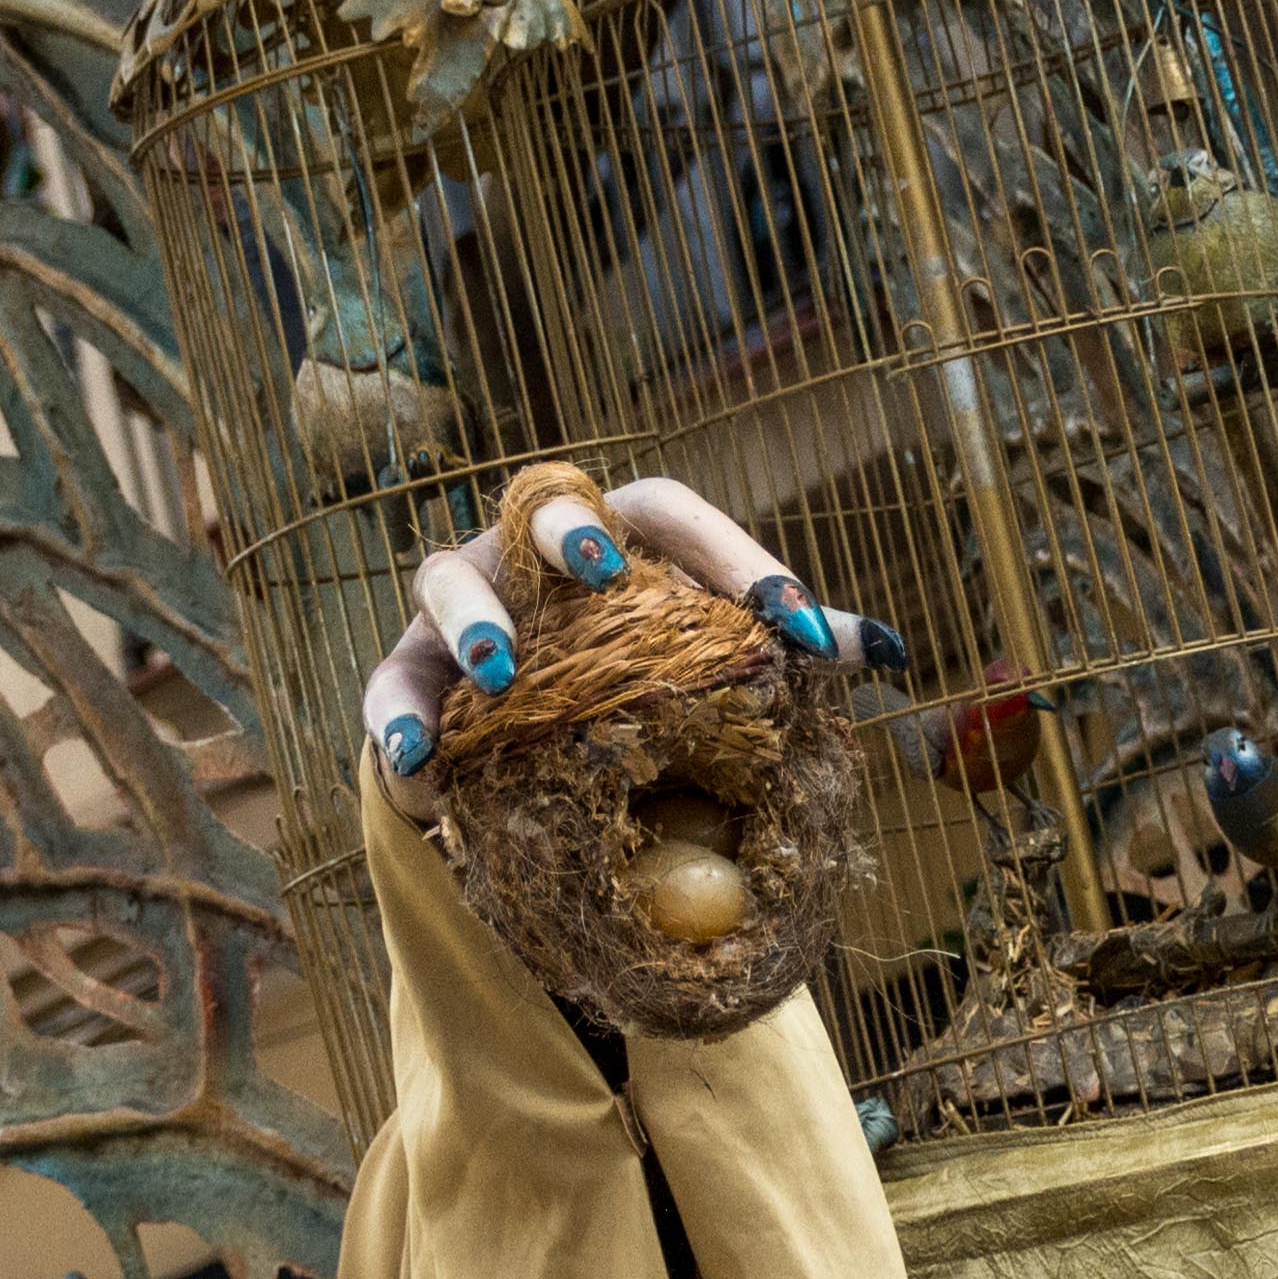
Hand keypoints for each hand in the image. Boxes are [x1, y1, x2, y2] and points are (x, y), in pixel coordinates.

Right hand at [355, 468, 893, 822]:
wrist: (529, 760)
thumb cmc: (635, 685)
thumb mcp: (707, 667)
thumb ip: (779, 650)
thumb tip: (884, 652)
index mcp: (618, 537)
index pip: (671, 514)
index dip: (733, 557)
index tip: (793, 621)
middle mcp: (530, 552)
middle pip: (544, 507)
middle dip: (572, 533)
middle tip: (605, 572)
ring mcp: (460, 602)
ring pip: (445, 579)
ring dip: (474, 619)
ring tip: (497, 670)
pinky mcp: (408, 672)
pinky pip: (393, 690)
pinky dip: (401, 725)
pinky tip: (421, 772)